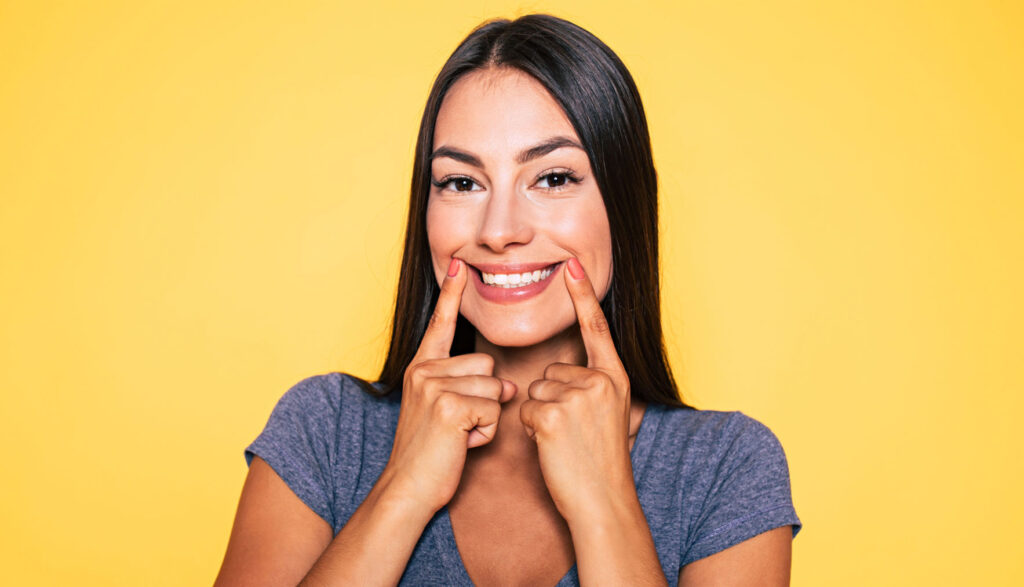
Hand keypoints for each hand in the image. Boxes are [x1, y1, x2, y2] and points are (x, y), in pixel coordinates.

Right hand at [379, 258, 516, 514]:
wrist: (408, 487)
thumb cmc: (432, 453)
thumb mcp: (447, 411)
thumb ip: (472, 388)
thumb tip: (509, 384)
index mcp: (422, 367)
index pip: (441, 324)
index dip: (451, 293)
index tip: (459, 262)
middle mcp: (424, 370)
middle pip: (487, 364)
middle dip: (486, 397)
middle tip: (459, 425)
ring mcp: (433, 385)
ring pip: (494, 387)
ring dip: (486, 417)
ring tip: (460, 435)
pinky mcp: (448, 405)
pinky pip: (492, 409)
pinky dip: (485, 432)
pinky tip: (462, 444)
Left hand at [519, 257, 634, 522]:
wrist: (603, 501)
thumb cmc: (599, 463)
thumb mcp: (607, 416)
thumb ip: (589, 389)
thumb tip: (559, 374)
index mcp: (614, 378)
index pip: (595, 328)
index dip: (583, 294)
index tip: (572, 263)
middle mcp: (600, 382)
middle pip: (551, 372)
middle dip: (551, 401)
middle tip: (572, 433)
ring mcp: (579, 397)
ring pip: (536, 391)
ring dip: (541, 417)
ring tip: (564, 441)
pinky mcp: (556, 414)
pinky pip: (528, 412)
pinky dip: (533, 432)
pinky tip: (554, 447)